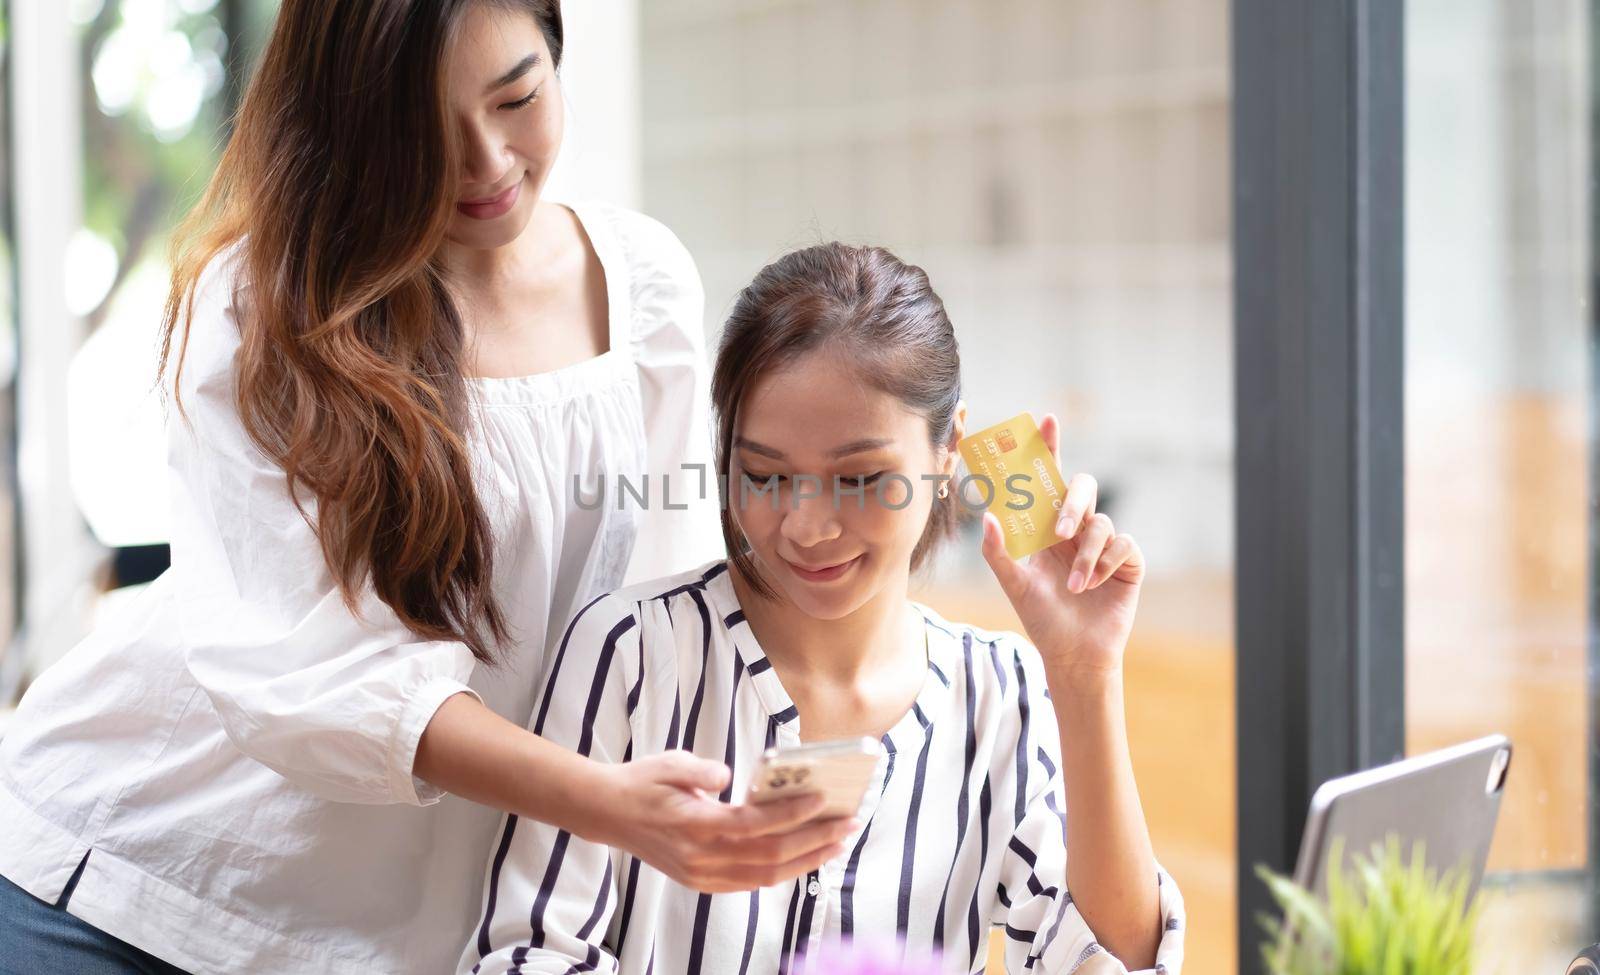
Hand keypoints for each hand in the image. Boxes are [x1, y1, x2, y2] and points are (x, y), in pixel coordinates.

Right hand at [593, 751, 854, 892]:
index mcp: (693, 824)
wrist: (608, 814)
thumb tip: (730, 777)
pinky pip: (751, 882)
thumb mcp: (669, 763)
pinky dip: (783, 871)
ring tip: (838, 842)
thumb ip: (701, 770)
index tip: (822, 799)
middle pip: (768, 855)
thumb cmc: (643, 783)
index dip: (789, 814)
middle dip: (813, 839)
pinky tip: (807, 857)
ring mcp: (702, 875)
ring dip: (806, 860)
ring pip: (765, 875)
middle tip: (847, 822)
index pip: (752, 824)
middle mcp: (700, 857)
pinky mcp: (703, 882)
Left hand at [977, 412, 1143, 686]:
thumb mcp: (1014, 585)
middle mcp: (1077, 528)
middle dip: (1071, 503)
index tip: (1045, 420)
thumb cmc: (1042, 618)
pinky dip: (1104, 565)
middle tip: (1058, 531)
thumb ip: (997, 551)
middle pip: (1082, 488)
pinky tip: (1093, 587)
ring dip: (1084, 556)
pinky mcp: (1128, 560)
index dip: (1048, 448)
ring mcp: (1105, 542)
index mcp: (1047, 526)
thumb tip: (985, 514)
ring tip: (1074, 586)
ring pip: (1101, 523)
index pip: (1048, 479)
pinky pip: (1122, 544)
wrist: (1074, 654)